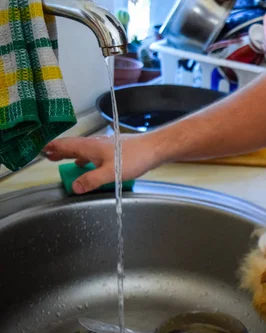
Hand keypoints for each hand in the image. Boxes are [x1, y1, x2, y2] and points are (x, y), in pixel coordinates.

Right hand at [43, 134, 161, 193]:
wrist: (154, 148)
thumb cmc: (133, 158)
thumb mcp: (110, 173)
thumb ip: (91, 180)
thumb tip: (74, 187)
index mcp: (89, 147)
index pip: (65, 145)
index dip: (53, 148)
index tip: (42, 150)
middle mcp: (95, 144)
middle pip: (73, 146)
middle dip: (61, 151)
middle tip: (49, 156)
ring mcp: (106, 146)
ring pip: (84, 149)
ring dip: (73, 155)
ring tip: (66, 161)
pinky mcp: (115, 149)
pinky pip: (95, 153)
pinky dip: (87, 158)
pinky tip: (90, 164)